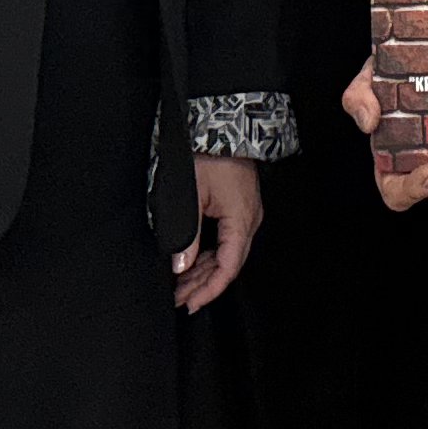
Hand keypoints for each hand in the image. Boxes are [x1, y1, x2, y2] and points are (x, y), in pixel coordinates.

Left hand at [175, 157, 261, 312]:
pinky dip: (209, 255)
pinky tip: (193, 263)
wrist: (222, 125)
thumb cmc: (209, 154)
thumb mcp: (191, 196)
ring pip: (226, 253)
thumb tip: (180, 266)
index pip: (228, 268)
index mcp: (241, 220)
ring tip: (181, 285)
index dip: (209, 290)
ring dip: (204, 271)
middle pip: (227, 264)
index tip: (190, 303)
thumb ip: (187, 235)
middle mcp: (249, 220)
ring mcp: (245, 213)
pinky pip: (226, 240)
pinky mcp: (238, 206)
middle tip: (179, 298)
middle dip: (203, 284)